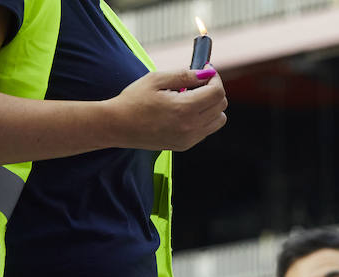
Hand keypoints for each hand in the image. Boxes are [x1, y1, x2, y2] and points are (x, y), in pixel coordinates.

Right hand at [108, 68, 226, 151]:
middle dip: (214, 90)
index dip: (215, 78)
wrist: (117, 126)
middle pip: (221, 105)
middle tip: (198, 81)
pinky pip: (207, 129)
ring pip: (219, 119)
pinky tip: (185, 110)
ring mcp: (190, 139)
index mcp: (184, 109)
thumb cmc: (133, 100)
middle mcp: (191, 127)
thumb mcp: (156, 79)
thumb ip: (184, 75)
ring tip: (191, 96)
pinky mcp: (186, 145)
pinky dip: (204, 117)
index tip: (206, 70)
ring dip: (211, 105)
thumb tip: (206, 72)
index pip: (217, 92)